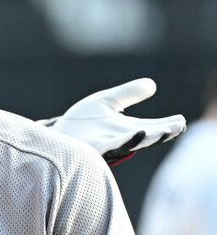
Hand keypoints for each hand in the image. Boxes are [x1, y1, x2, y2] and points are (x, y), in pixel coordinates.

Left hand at [45, 78, 184, 163]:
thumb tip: (152, 85)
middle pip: (144, 138)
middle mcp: (119, 139)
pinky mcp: (91, 150)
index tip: (180, 121)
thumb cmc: (82, 122)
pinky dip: (121, 142)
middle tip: (176, 128)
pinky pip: (108, 148)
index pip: (152, 128)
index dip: (167, 126)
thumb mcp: (107, 102)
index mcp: (127, 129)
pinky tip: (132, 134)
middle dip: (160, 134)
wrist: (55, 135)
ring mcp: (106, 146)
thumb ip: (128, 94)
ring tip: (159, 132)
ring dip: (143, 139)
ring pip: (128, 144)